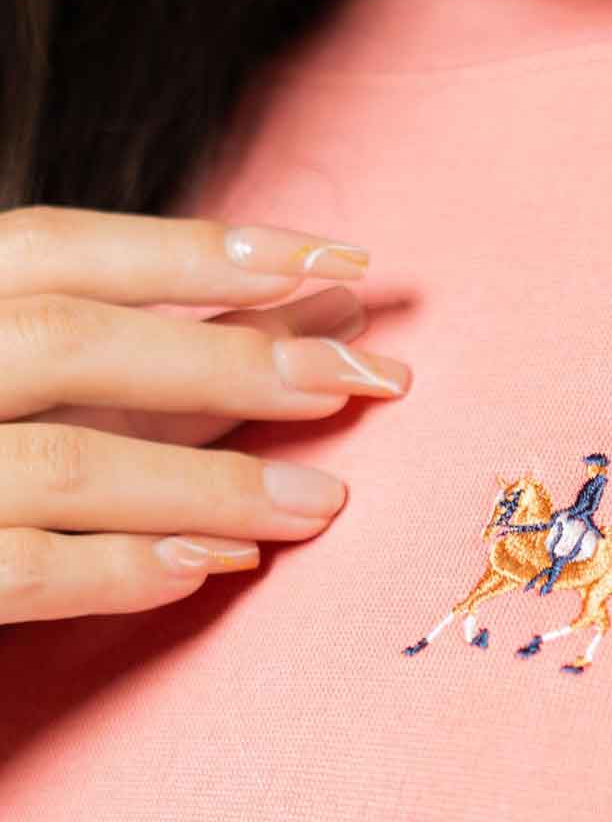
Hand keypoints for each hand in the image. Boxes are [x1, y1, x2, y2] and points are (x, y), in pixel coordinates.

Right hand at [0, 205, 410, 624]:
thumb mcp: (11, 374)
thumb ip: (120, 361)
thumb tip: (299, 323)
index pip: (57, 248)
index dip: (199, 251)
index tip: (332, 257)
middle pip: (71, 342)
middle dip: (229, 359)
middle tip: (366, 378)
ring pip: (63, 465)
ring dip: (207, 486)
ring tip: (320, 502)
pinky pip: (22, 573)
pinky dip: (123, 571)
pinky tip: (210, 570)